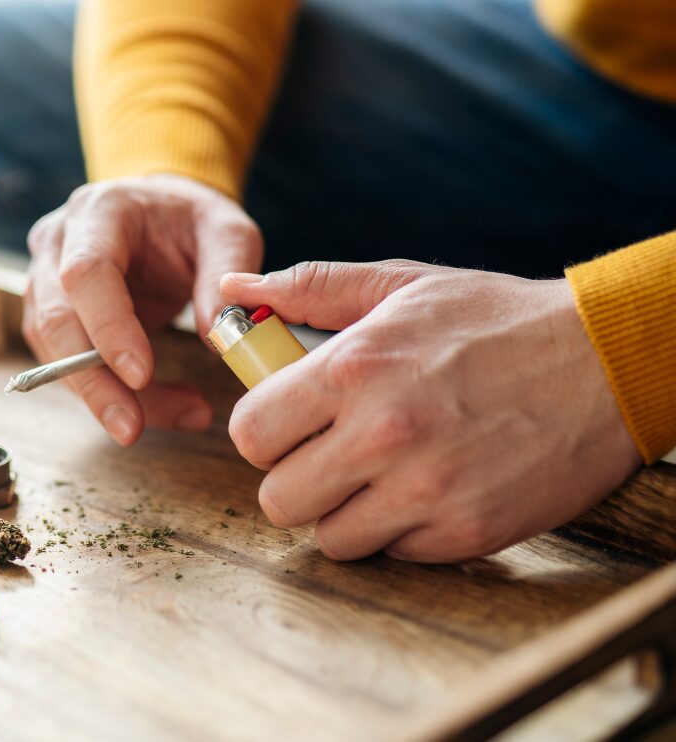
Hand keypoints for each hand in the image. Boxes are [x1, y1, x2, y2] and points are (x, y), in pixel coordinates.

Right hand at [24, 174, 261, 444]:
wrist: (160, 211)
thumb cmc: (191, 219)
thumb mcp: (227, 231)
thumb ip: (226, 273)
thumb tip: (215, 338)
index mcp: (99, 212)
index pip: (86, 274)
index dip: (108, 327)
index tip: (141, 375)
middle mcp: (57, 243)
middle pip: (54, 320)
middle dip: (93, 383)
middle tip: (133, 428)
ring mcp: (43, 279)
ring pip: (55, 352)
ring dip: (107, 396)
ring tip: (182, 412)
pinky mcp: (47, 314)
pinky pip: (66, 365)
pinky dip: (110, 393)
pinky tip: (159, 405)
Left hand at [221, 260, 640, 562]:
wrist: (607, 362)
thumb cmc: (494, 318)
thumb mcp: (400, 285)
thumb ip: (308, 288)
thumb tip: (231, 287)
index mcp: (353, 369)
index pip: (249, 434)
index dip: (262, 432)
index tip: (289, 424)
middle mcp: (383, 434)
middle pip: (278, 500)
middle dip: (295, 479)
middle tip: (329, 455)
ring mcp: (427, 490)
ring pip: (330, 539)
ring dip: (344, 513)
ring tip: (379, 475)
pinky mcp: (468, 533)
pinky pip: (394, 554)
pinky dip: (401, 531)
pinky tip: (429, 488)